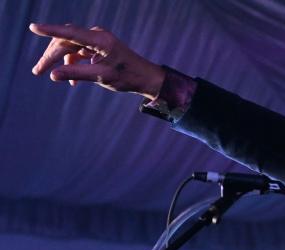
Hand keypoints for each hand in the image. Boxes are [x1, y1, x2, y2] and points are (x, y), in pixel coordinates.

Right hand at [29, 23, 164, 98]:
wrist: (146, 78)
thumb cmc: (127, 77)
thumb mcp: (101, 77)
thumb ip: (76, 74)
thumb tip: (52, 75)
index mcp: (100, 40)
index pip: (70, 33)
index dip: (50, 30)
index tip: (33, 27)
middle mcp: (97, 36)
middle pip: (66, 40)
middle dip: (51, 55)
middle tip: (38, 70)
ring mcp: (97, 41)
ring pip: (70, 46)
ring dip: (59, 60)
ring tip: (47, 73)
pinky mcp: (97, 47)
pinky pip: (78, 52)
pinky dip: (72, 64)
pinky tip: (71, 81)